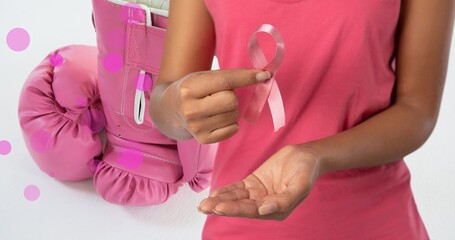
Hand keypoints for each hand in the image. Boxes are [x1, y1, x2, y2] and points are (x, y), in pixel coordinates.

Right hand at [154, 69, 270, 142]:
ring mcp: (196, 127)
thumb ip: (229, 76)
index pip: (225, 82)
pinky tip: (218, 118)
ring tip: (217, 107)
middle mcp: (190, 109)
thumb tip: (263, 76)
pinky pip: (233, 129)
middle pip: (231, 100)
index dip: (246, 77)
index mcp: (189, 88)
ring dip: (231, 110)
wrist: (170, 110)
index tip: (264, 75)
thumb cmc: (191, 89)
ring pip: (234, 115)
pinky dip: (231, 123)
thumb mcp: (202, 77)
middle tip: (220, 96)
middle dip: (232, 96)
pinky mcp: (203, 140)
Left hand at [198, 145, 323, 220]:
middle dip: (222, 207)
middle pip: (240, 207)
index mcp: (277, 210)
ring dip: (220, 200)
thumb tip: (264, 211)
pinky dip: (226, 191)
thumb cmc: (306, 170)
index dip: (235, 209)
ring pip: (236, 198)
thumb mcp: (300, 185)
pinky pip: (237, 188)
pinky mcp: (254, 183)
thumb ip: (284, 200)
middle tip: (204, 207)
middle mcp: (265, 205)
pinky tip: (214, 194)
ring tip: (203, 204)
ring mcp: (258, 194)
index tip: (219, 207)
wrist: (306, 155)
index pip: (252, 211)